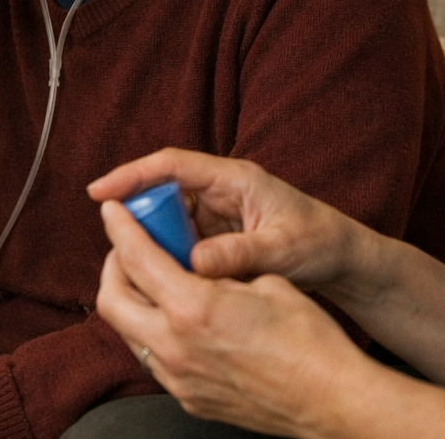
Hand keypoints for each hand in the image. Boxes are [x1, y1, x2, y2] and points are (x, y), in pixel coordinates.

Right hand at [87, 148, 362, 291]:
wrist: (343, 260)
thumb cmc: (321, 243)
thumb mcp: (283, 250)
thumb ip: (241, 254)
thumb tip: (196, 261)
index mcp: (235, 178)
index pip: (171, 165)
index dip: (132, 175)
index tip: (100, 192)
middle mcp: (222, 190)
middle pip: (163, 191)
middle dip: (137, 214)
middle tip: (118, 247)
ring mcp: (219, 212)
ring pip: (169, 219)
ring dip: (153, 240)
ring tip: (138, 269)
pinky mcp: (219, 235)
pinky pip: (182, 240)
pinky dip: (170, 256)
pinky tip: (163, 279)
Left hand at [95, 199, 377, 436]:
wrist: (330, 399)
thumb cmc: (308, 338)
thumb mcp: (265, 282)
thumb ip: (219, 270)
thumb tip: (197, 261)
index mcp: (193, 307)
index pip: (136, 257)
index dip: (120, 227)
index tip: (112, 210)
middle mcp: (174, 346)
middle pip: (112, 299)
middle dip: (113, 266)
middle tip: (130, 247)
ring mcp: (178, 378)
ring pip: (127, 333)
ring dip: (131, 301)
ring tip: (154, 280)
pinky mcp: (188, 399)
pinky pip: (152, 359)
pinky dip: (152, 331)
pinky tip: (177, 319)